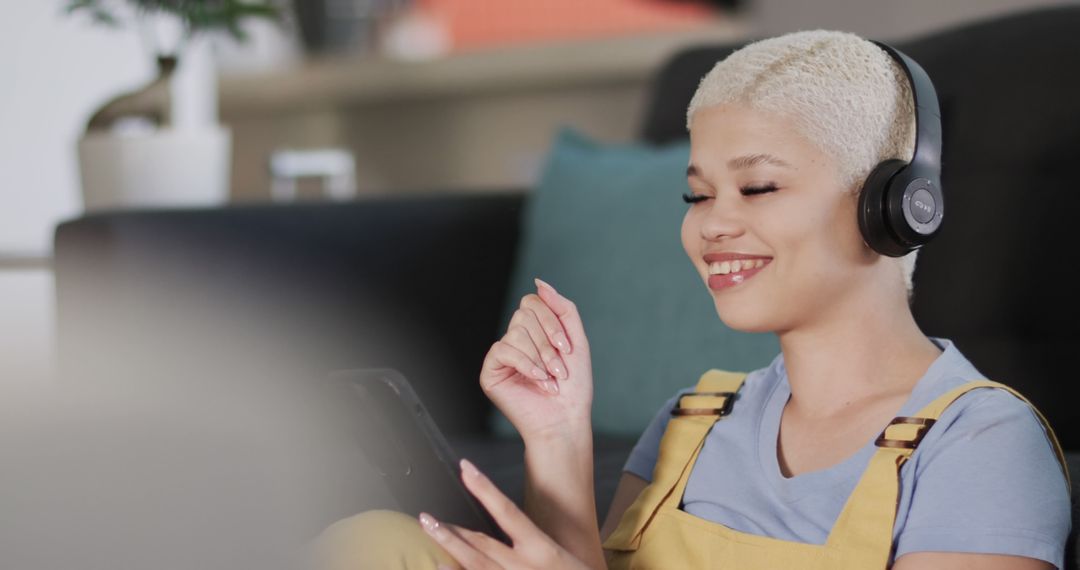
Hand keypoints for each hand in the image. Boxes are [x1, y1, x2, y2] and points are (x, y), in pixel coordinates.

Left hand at [419, 458, 593, 569]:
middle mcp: (526, 565)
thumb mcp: (559, 558)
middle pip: (481, 543)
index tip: (465, 468)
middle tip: (425, 516)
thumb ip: (533, 545)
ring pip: (476, 564)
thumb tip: (510, 527)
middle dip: (451, 530)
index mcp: (543, 549)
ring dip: (449, 549)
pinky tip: (441, 567)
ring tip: (428, 534)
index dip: (484, 489)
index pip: (507, 511)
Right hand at [479, 278, 592, 440]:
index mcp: (534, 331)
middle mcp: (515, 340)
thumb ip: (563, 308)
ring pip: (516, 332)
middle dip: (547, 341)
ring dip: (540, 357)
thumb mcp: (576, 341)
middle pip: (523, 314)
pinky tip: (537, 381)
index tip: (566, 348)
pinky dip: (526, 364)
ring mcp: (502, 355)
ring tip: (550, 379)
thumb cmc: (573, 387)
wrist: (565, 420)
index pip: (532, 302)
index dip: (551, 321)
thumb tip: (539, 282)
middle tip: (559, 368)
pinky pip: (503, 350)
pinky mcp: (491, 371)